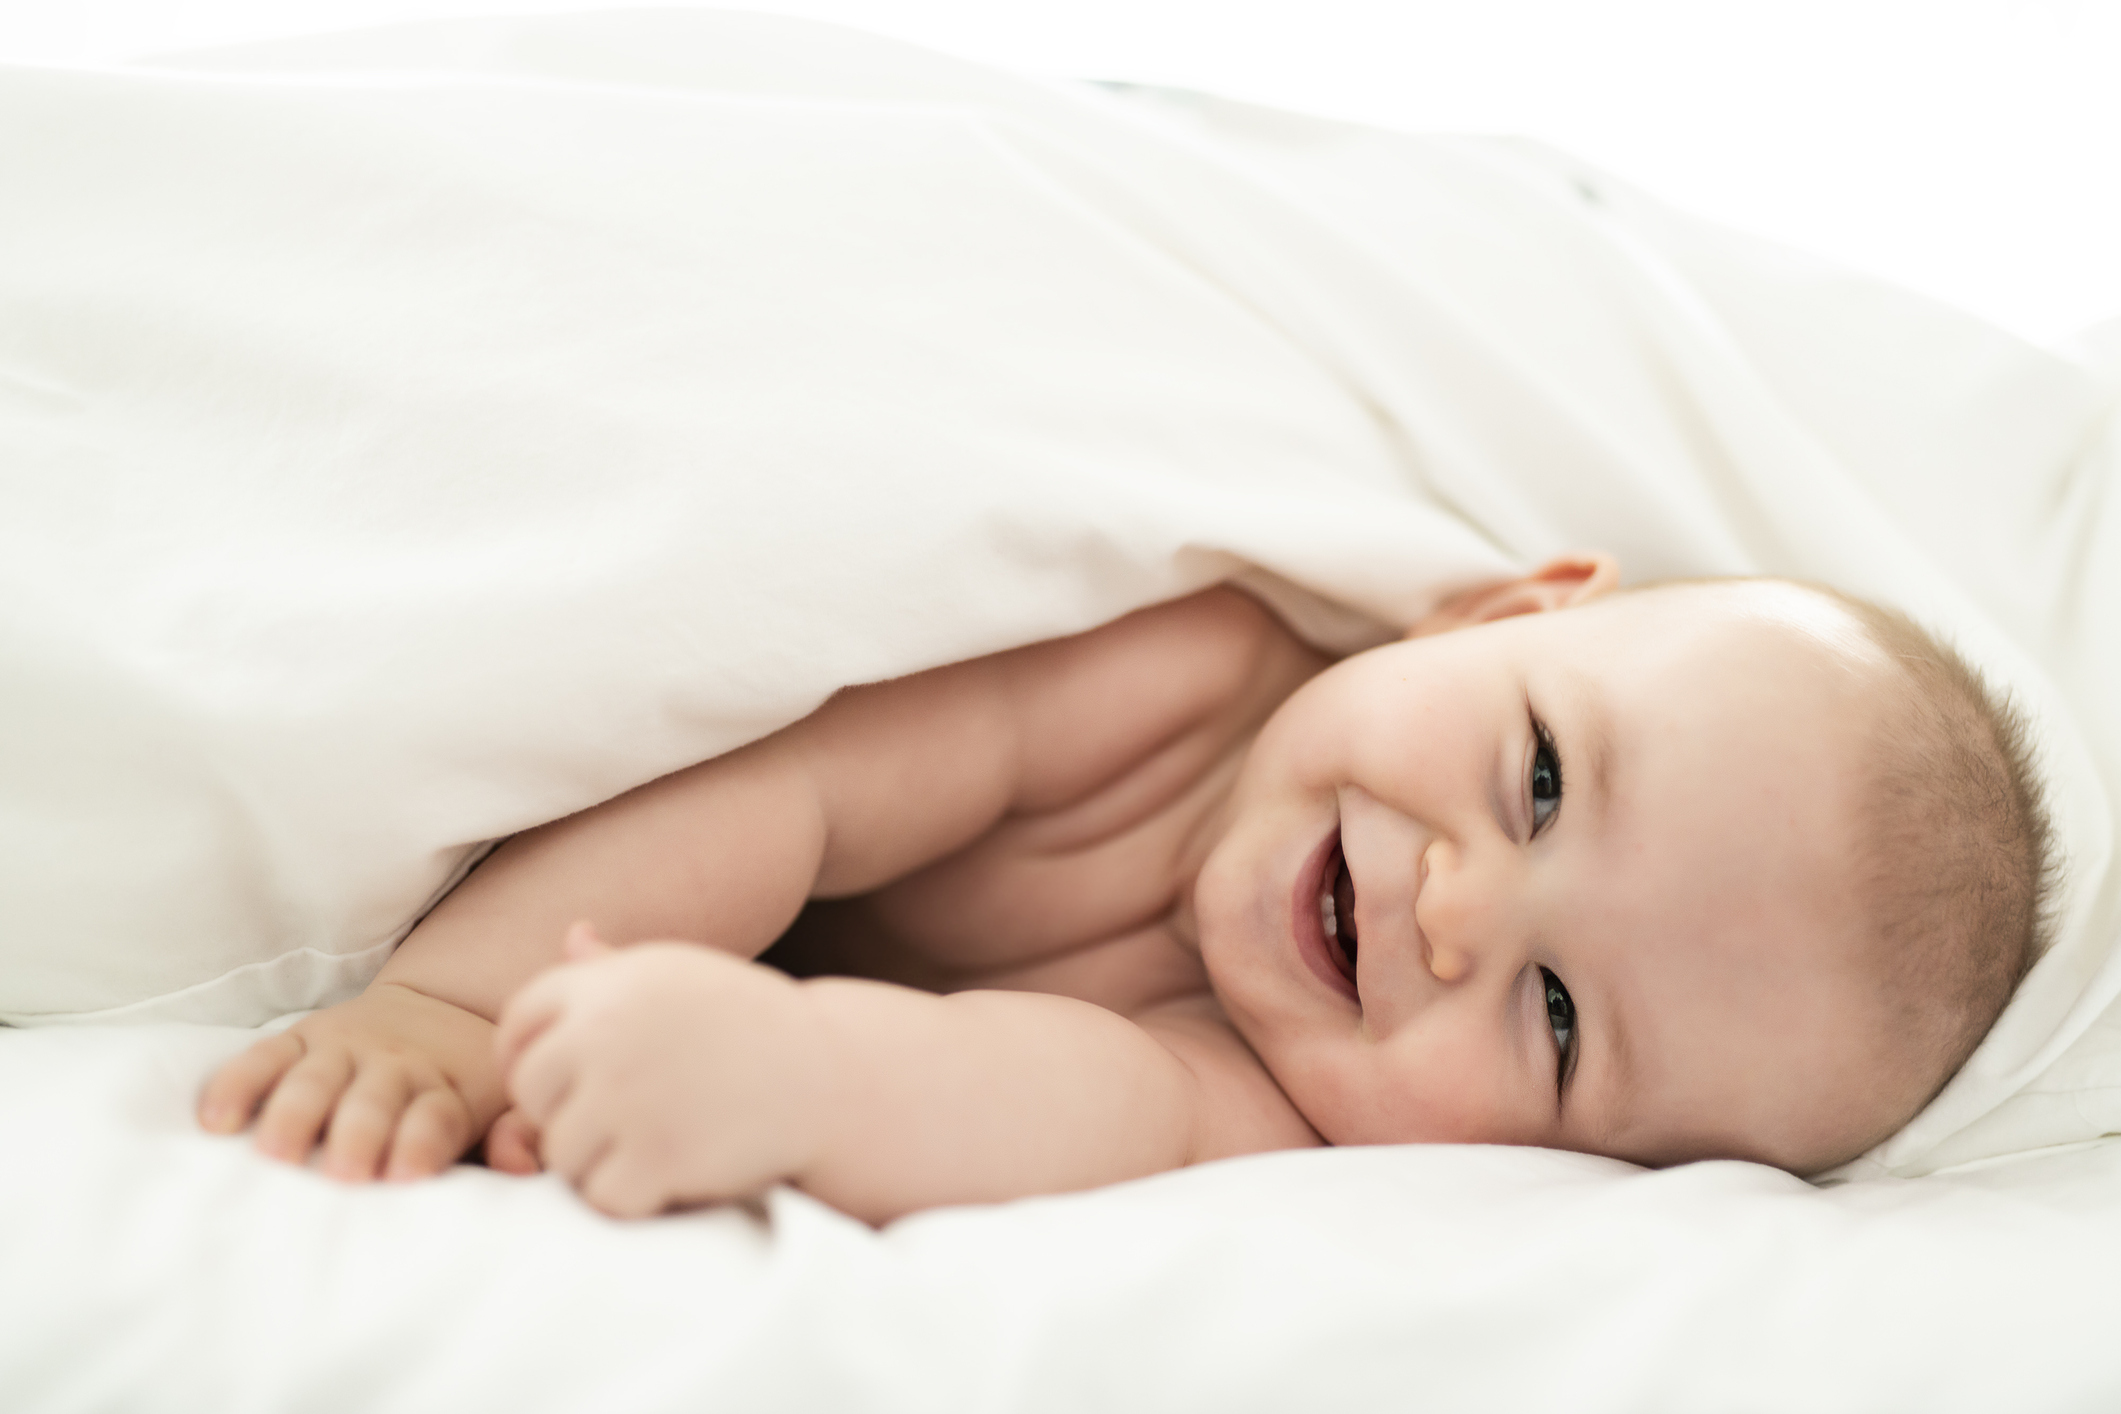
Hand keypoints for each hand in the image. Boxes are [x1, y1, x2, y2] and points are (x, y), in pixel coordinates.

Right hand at [197, 982, 506, 1180]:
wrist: (438, 1009)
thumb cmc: (469, 1083)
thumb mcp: (506, 1105)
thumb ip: (517, 1135)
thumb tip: (522, 1162)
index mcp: (451, 1086)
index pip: (439, 1115)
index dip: (423, 1143)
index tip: (406, 1176)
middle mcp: (397, 1063)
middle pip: (376, 1098)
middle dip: (359, 1134)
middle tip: (343, 1174)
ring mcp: (344, 1049)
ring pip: (316, 1080)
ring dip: (295, 1115)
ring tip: (273, 1155)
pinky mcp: (300, 1039)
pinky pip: (263, 1058)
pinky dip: (237, 1085)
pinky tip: (216, 1123)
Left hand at [495, 923, 833, 1217]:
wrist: (835, 1078)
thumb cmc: (757, 1029)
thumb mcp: (690, 981)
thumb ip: (618, 969)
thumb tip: (572, 934)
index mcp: (613, 982)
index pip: (520, 1020)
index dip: (529, 1056)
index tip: (565, 1079)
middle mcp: (609, 1030)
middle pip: (531, 1091)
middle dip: (565, 1113)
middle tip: (625, 1117)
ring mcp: (628, 1096)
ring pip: (560, 1152)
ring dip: (601, 1161)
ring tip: (660, 1140)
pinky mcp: (654, 1156)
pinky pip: (602, 1197)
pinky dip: (636, 1197)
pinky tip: (678, 1172)